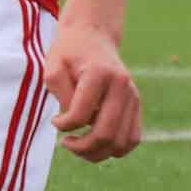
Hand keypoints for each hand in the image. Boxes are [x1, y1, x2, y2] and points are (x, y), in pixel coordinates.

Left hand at [45, 20, 143, 160]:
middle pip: (106, 134)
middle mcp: (122, 86)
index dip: (64, 126)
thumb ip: (60, 92)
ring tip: (80, 147)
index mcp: (100, 74)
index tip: (55, 121)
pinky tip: (97, 145)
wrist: (93, 36)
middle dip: (82, 148)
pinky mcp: (137, 105)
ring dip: (99, 153)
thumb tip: (75, 121)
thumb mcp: (52, 65)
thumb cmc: (68, 52)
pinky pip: (133, 138)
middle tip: (66, 143)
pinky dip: (115, 149)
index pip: (81, 115)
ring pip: (122, 142)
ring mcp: (133, 96)